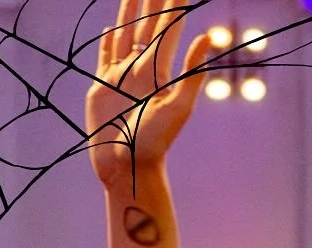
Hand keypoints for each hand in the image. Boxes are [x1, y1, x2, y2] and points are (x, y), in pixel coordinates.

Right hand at [86, 0, 211, 191]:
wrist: (126, 167)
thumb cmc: (154, 142)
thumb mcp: (178, 108)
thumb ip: (192, 72)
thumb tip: (209, 37)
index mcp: (160, 72)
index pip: (168, 30)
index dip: (173, 6)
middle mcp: (141, 70)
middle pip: (147, 26)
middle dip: (152, 1)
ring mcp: (120, 76)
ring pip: (125, 34)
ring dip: (129, 12)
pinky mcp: (102, 87)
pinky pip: (105, 56)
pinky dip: (108, 41)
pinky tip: (111, 26)